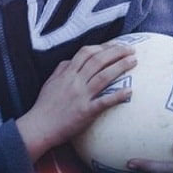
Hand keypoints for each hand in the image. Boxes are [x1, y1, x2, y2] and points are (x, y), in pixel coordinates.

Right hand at [16, 42, 136, 161]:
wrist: (39, 126)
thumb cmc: (44, 105)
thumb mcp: (50, 82)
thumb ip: (61, 69)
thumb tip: (71, 60)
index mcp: (67, 73)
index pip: (86, 52)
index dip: (103, 47)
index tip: (115, 45)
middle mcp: (75, 81)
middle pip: (98, 61)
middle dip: (116, 52)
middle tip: (131, 49)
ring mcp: (81, 96)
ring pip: (103, 77)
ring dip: (120, 67)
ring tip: (133, 61)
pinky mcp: (85, 112)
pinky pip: (104, 102)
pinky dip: (117, 96)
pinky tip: (130, 91)